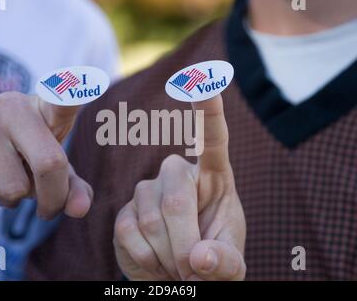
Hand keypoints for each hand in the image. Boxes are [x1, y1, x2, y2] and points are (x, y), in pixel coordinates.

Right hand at [0, 91, 92, 218]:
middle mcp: (14, 107)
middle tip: (47, 210)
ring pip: (13, 187)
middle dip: (52, 199)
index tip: (95, 79)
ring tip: (1, 179)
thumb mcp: (47, 171)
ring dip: (11, 199)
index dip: (75, 92)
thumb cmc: (12, 160)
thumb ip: (70, 187)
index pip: (63, 99)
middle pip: (49, 164)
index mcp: (44, 109)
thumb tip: (81, 209)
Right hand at [114, 95, 245, 280]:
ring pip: (151, 216)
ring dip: (168, 255)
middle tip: (193, 271)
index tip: (204, 79)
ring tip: (177, 266)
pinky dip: (147, 259)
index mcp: (213, 176)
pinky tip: (156, 262)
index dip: (208, 110)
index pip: (212, 138)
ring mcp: (147, 191)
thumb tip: (199, 257)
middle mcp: (177, 174)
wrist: (177, 277)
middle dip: (186, 241)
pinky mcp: (124, 212)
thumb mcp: (231, 265)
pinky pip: (129, 232)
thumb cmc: (212, 260)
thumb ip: (225, 261)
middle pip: (175, 195)